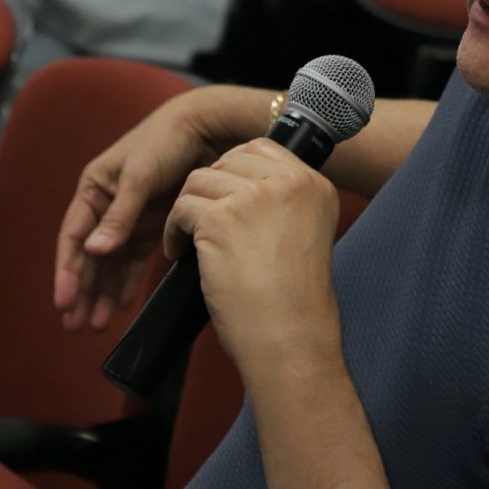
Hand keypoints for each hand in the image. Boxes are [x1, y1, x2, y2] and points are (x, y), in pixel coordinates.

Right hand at [54, 90, 222, 330]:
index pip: (73, 237)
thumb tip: (94, 252)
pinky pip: (135, 258)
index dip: (67, 271)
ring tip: (97, 324)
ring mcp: (131, 216)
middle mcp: (107, 205)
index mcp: (94, 189)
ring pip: (111, 262)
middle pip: (89, 255)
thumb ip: (120, 215)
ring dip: (102, 291)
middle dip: (82, 290)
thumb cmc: (165, 142)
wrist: (205, 128)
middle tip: (75, 326)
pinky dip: (127, 280)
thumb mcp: (140, 177)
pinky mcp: (155, 223)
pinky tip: (122, 303)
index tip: (63, 302)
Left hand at [163, 140, 341, 368]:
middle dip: (210, 191)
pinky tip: (180, 253)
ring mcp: (255, 198)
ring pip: (200, 181)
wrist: (290, 338)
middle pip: (228, 160)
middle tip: (204, 224)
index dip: (234, 173)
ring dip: (189, 210)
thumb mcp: (304, 235)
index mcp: (315, 185)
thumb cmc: (293, 301)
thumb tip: (236, 183)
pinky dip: (173, 231)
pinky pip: (182, 207)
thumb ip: (281, 203)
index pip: (262, 149)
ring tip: (190, 242)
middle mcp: (290, 183)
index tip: (225, 202)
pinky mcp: (221, 219)